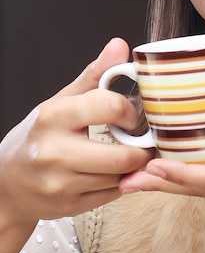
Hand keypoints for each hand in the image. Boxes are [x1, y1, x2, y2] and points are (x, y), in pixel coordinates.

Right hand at [0, 38, 152, 228]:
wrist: (7, 183)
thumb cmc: (40, 135)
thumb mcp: (61, 101)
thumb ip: (95, 75)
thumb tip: (120, 45)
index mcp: (54, 117)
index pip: (110, 107)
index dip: (131, 111)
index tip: (132, 115)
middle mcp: (54, 152)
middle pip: (123, 156)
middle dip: (141, 149)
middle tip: (142, 141)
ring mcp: (60, 184)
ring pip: (121, 177)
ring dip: (131, 167)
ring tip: (126, 154)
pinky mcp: (68, 207)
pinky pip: (113, 195)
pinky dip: (120, 183)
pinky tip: (111, 172)